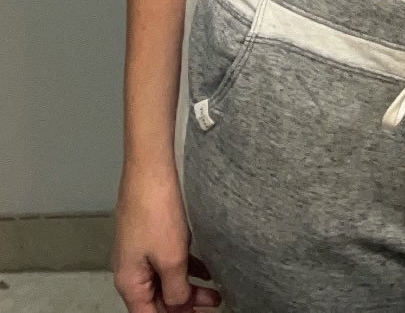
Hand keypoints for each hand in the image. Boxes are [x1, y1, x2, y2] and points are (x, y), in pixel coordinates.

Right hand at [113, 164, 220, 311]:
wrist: (153, 164)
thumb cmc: (156, 207)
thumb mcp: (171, 259)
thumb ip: (176, 289)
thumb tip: (179, 307)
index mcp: (130, 280)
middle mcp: (132, 267)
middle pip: (157, 300)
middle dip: (184, 307)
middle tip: (210, 308)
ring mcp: (142, 248)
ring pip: (166, 280)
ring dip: (189, 288)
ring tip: (215, 294)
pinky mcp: (153, 232)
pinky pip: (170, 260)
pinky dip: (187, 268)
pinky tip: (206, 270)